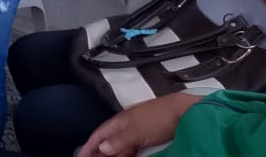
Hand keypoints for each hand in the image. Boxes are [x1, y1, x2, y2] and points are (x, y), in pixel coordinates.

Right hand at [77, 93, 195, 156]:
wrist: (185, 113)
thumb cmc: (159, 117)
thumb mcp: (137, 131)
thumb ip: (119, 140)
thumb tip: (102, 147)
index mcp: (120, 121)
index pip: (99, 134)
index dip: (89, 145)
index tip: (80, 156)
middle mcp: (126, 125)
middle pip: (108, 141)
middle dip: (99, 151)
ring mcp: (138, 130)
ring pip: (120, 145)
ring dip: (113, 154)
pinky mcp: (149, 136)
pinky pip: (132, 147)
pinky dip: (126, 153)